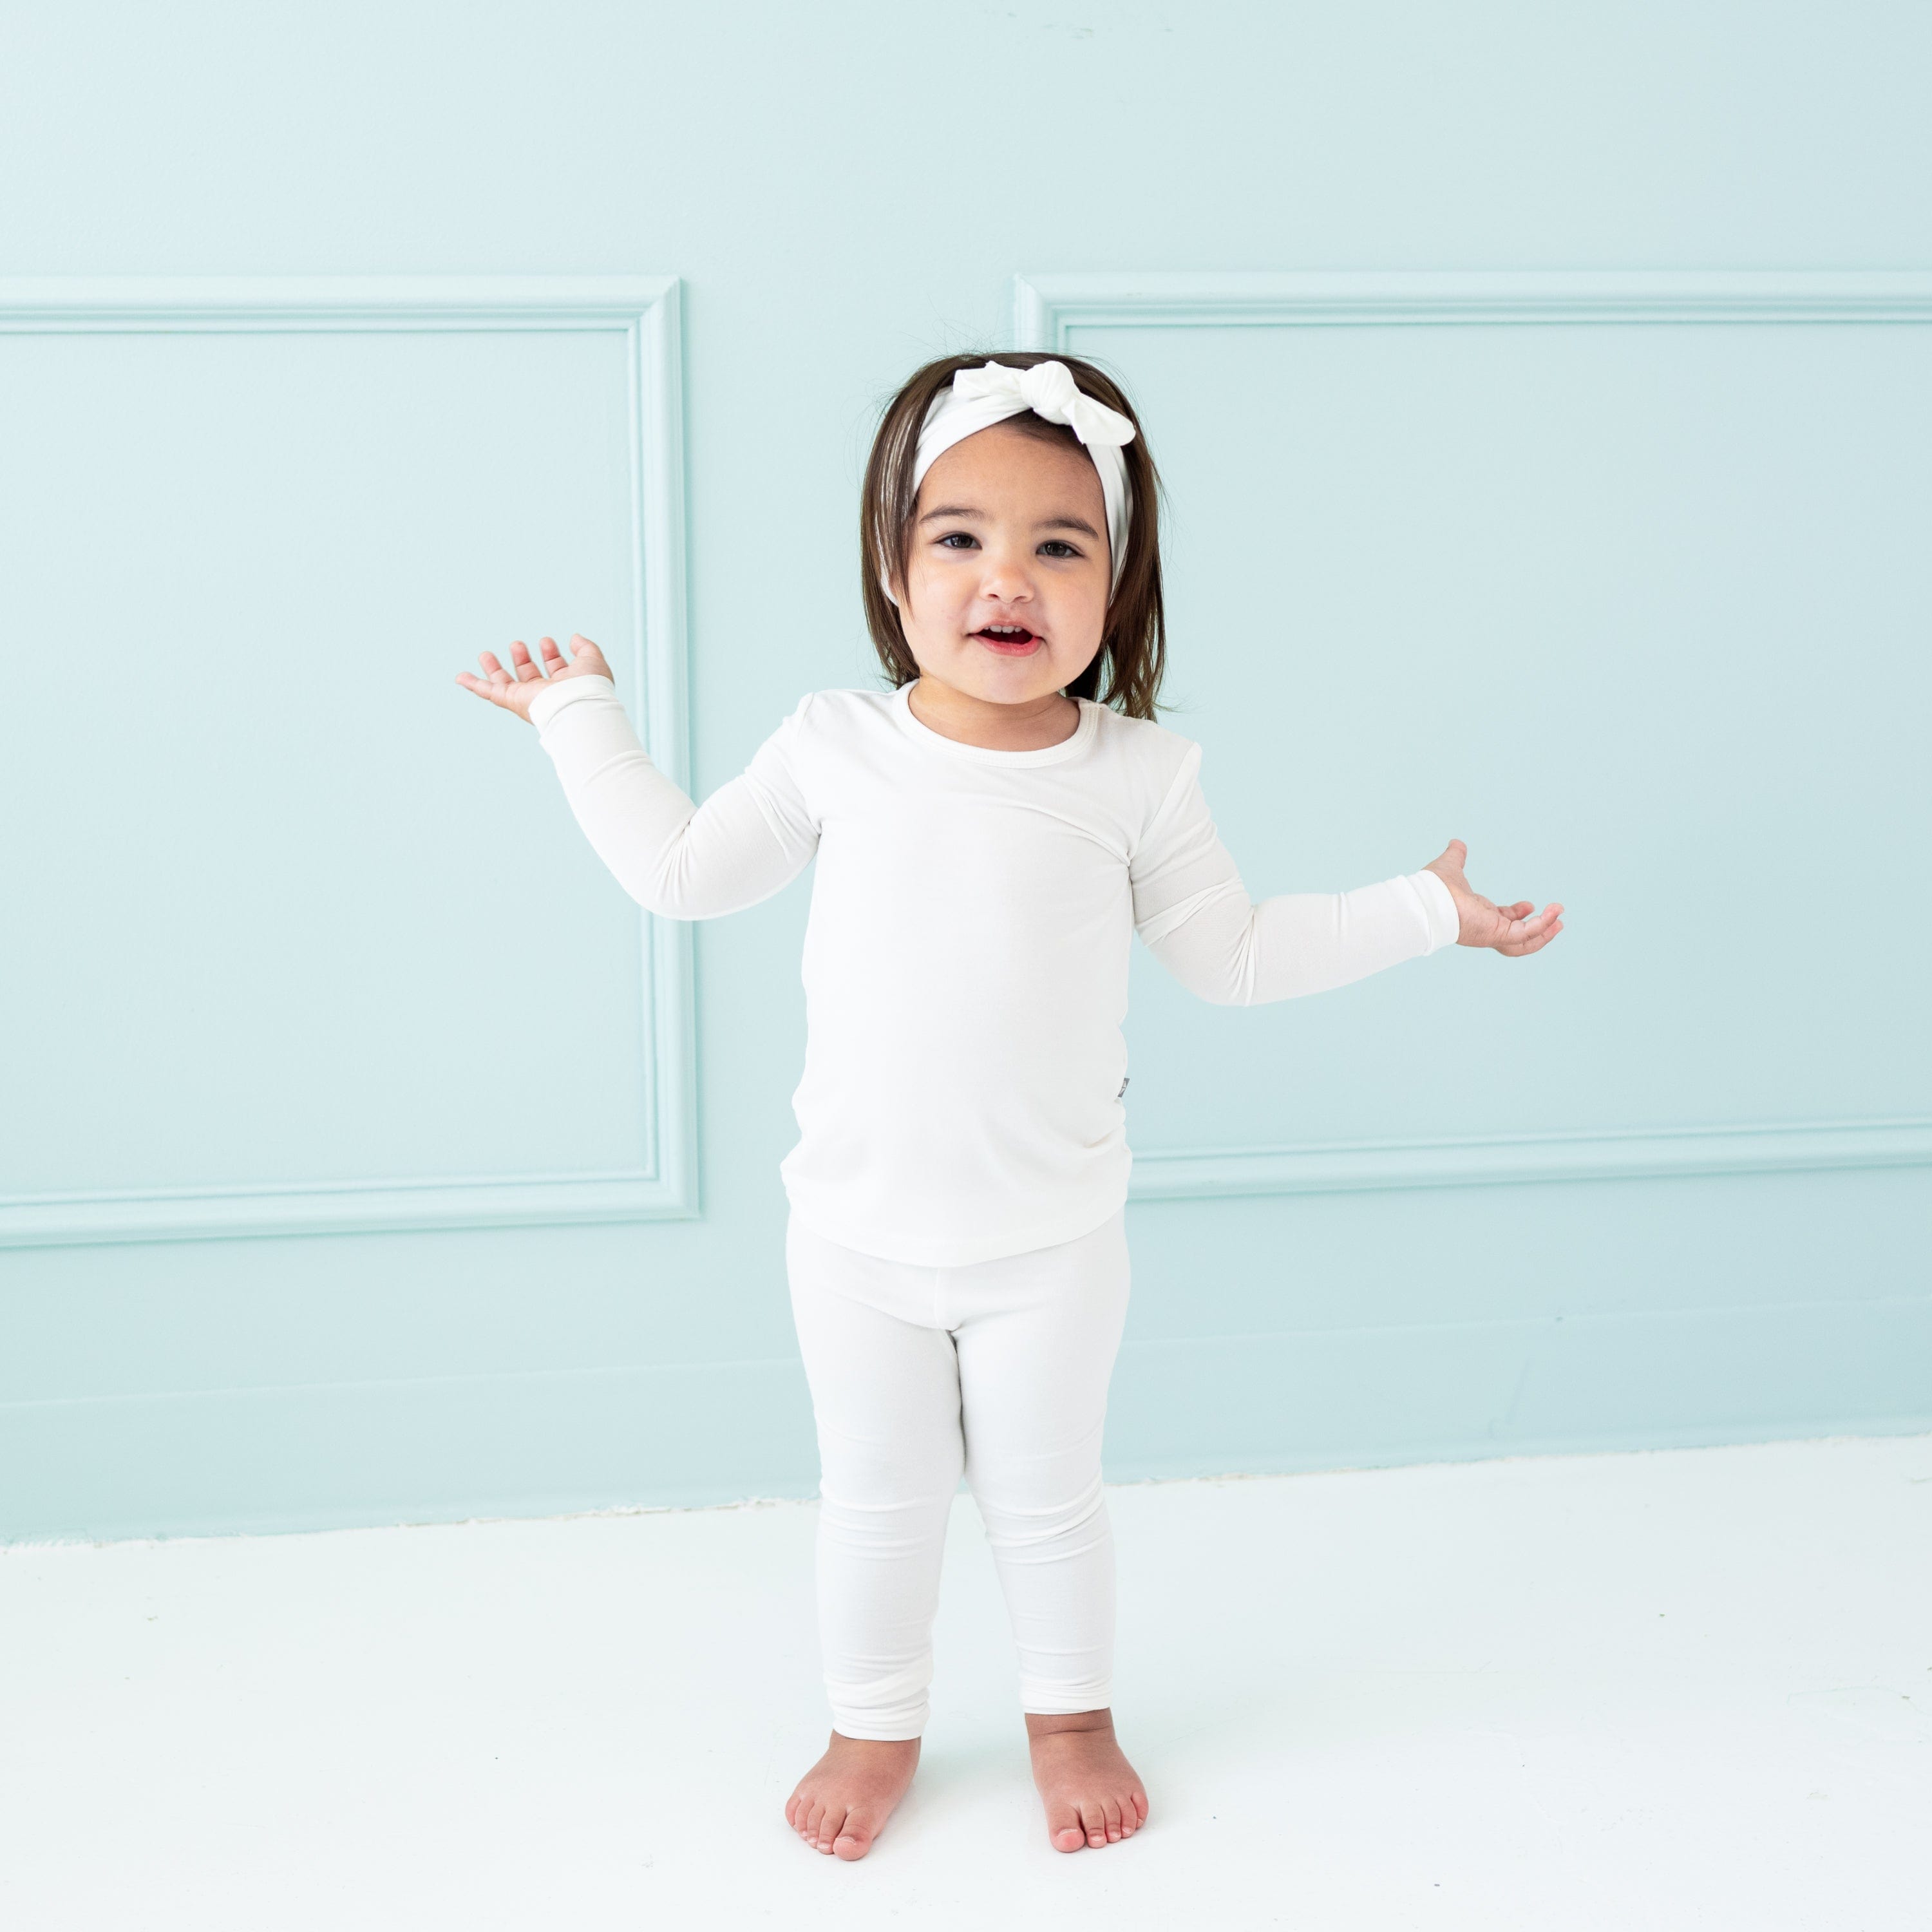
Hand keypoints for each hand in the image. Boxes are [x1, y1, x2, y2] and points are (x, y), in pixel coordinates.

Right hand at [455, 632, 612, 723]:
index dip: (550, 655)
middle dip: (522, 660)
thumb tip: (575, 637)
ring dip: (495, 669)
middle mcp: (546, 693)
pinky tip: (461, 677)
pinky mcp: (512, 700)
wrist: (580, 704)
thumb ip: (585, 647)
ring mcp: (527, 697)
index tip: (547, 641)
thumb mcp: (592, 660)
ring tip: (485, 654)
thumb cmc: (590, 685)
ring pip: (506, 683)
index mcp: (566, 685)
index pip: (554, 669)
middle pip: (529, 676)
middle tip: (517, 644)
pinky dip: (474, 685)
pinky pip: (489, 692)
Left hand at [1424, 839, 1563, 955]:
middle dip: (1538, 930)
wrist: (1426, 898)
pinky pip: (1525, 934)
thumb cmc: (1434, 887)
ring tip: (1560, 921)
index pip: (1503, 921)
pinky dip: (1541, 925)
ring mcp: (1491, 933)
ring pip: (1523, 942)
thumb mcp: (1451, 866)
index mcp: (1477, 915)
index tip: (1529, 905)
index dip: (1518, 915)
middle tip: (1556, 921)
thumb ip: (1456, 856)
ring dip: (1544, 933)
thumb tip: (1456, 843)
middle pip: (1516, 938)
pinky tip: (1554, 914)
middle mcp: (1485, 927)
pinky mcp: (1496, 933)